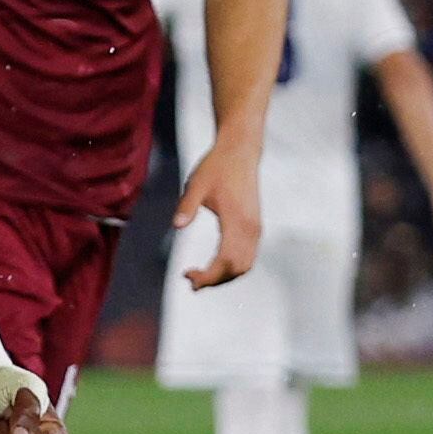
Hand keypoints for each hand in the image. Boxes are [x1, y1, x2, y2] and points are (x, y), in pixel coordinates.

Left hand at [174, 140, 261, 290]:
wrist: (240, 152)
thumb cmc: (217, 166)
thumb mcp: (196, 184)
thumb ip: (187, 206)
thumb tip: (176, 226)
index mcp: (236, 220)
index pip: (225, 261)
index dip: (208, 276)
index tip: (188, 275)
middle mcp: (250, 228)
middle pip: (237, 269)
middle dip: (215, 280)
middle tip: (191, 281)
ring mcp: (255, 228)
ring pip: (245, 265)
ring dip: (225, 276)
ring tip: (201, 276)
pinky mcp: (255, 226)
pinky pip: (248, 256)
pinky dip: (233, 267)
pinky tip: (216, 265)